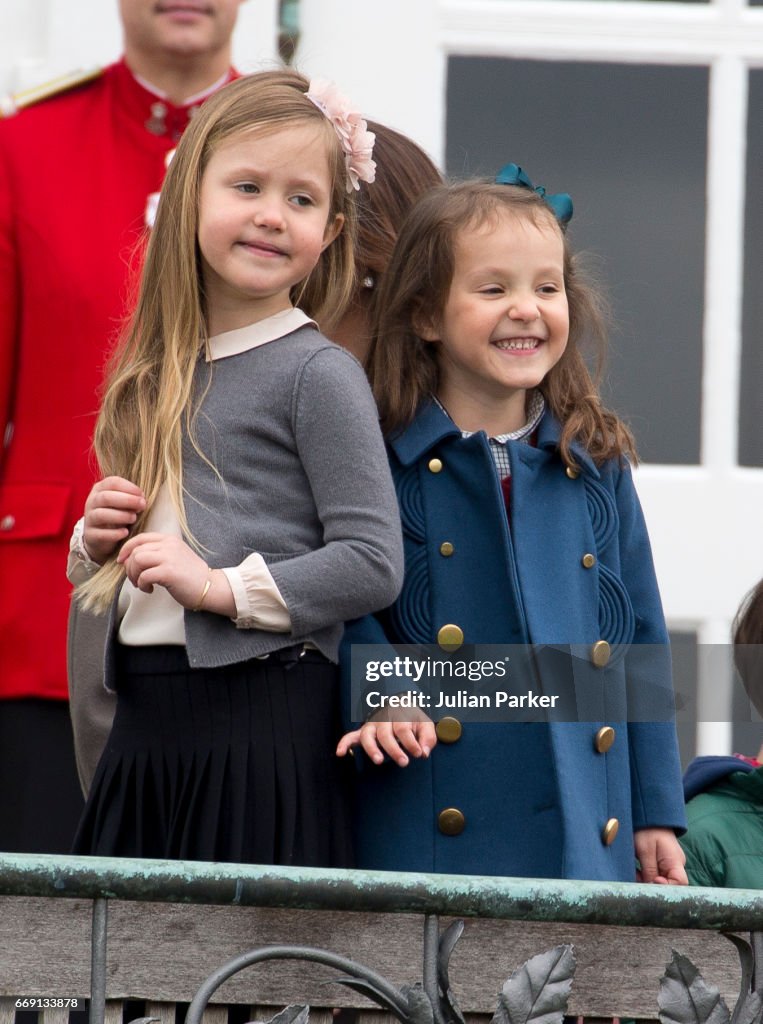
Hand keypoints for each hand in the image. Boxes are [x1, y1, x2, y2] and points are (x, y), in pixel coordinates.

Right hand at [83, 476, 145, 563]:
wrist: (101, 536)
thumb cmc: (117, 513)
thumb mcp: (123, 503)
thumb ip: (131, 498)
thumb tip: (142, 499)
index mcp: (100, 489)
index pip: (112, 482)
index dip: (129, 487)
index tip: (142, 495)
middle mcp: (92, 502)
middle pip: (106, 497)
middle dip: (127, 500)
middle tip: (142, 505)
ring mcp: (89, 518)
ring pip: (101, 514)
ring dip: (120, 516)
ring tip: (134, 518)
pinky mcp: (91, 535)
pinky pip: (100, 533)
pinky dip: (114, 533)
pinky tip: (125, 533)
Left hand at [117, 533, 233, 615]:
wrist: (210, 587)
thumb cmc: (191, 576)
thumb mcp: (175, 556)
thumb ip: (158, 553)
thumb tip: (132, 559)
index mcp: (169, 540)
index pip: (140, 538)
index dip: (126, 549)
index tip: (122, 561)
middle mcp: (169, 545)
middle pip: (136, 551)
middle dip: (129, 567)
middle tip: (135, 580)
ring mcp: (169, 557)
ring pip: (137, 560)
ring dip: (134, 575)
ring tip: (141, 584)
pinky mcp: (169, 572)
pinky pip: (144, 575)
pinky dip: (142, 584)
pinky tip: (150, 590)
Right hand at [336, 707, 436, 766]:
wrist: (398, 703)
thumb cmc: (412, 719)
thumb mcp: (425, 724)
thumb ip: (428, 738)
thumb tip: (425, 752)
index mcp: (400, 716)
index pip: (403, 730)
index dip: (411, 742)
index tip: (419, 754)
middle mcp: (383, 720)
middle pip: (386, 735)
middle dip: (394, 750)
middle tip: (404, 762)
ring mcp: (372, 726)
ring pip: (367, 736)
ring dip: (372, 748)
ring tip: (379, 761)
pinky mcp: (363, 732)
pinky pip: (351, 736)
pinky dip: (344, 744)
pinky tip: (340, 753)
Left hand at [634, 827, 687, 884]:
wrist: (647, 815)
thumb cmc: (646, 830)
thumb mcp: (645, 850)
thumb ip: (649, 871)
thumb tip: (651, 889)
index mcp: (675, 861)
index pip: (680, 883)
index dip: (666, 887)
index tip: (652, 881)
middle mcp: (675, 865)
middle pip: (669, 885)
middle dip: (652, 885)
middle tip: (638, 877)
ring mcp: (669, 864)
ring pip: (660, 881)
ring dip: (646, 880)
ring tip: (635, 872)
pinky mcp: (662, 863)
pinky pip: (655, 875)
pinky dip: (645, 876)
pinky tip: (636, 871)